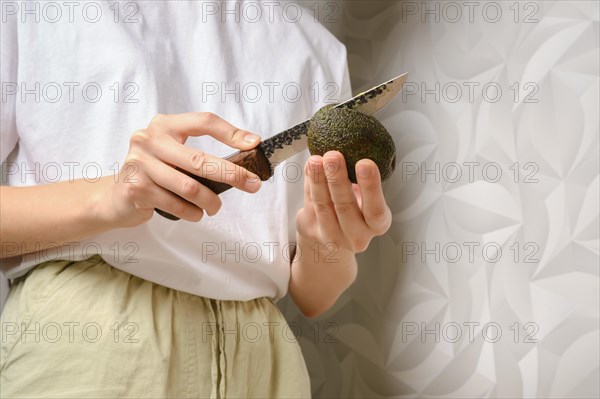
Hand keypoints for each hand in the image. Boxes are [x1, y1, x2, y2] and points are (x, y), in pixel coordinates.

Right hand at [100, 112, 261, 227]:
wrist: (115, 197)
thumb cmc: (154, 175)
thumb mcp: (173, 155)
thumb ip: (198, 154)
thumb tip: (243, 162)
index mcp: (164, 126)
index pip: (203, 122)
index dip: (231, 132)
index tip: (253, 144)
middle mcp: (149, 139)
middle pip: (199, 158)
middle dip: (231, 174)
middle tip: (252, 184)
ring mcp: (140, 163)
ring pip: (189, 187)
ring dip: (210, 201)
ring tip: (215, 207)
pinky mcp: (136, 188)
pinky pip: (176, 204)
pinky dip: (192, 212)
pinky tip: (196, 213)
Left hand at [296, 151, 391, 253]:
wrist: (335, 234)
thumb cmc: (355, 209)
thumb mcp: (366, 197)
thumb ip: (361, 178)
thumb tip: (352, 144)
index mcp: (377, 224)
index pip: (376, 209)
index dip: (370, 187)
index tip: (365, 163)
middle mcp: (357, 236)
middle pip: (345, 207)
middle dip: (338, 179)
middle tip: (334, 156)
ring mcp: (333, 237)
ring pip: (323, 206)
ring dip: (318, 180)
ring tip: (316, 159)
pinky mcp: (312, 232)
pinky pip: (309, 203)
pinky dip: (309, 182)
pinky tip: (310, 166)